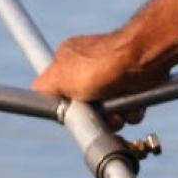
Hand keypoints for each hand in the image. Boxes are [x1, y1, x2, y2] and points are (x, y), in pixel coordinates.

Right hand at [32, 33, 154, 126]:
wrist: (140, 59)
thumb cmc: (99, 65)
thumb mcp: (59, 78)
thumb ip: (42, 89)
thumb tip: (36, 96)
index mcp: (69, 60)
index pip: (63, 92)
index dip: (71, 107)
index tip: (77, 112)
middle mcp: (92, 67)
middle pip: (88, 105)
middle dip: (96, 116)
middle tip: (102, 115)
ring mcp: (114, 76)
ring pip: (110, 111)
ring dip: (116, 118)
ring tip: (120, 111)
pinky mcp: (135, 84)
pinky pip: (130, 108)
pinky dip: (133, 111)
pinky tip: (133, 105)